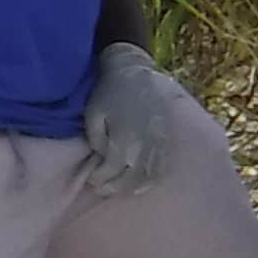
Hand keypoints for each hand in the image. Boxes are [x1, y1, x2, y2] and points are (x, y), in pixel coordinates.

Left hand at [81, 42, 198, 193]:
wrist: (135, 71)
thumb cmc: (109, 92)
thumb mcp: (93, 114)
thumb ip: (97, 140)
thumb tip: (104, 157)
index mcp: (124, 139)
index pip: (111, 171)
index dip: (98, 178)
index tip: (91, 178)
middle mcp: (144, 145)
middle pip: (130, 179)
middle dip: (112, 186)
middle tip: (100, 187)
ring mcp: (158, 144)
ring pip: (147, 177)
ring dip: (130, 187)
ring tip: (118, 187)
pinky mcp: (166, 140)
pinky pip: (160, 168)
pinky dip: (149, 180)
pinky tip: (138, 182)